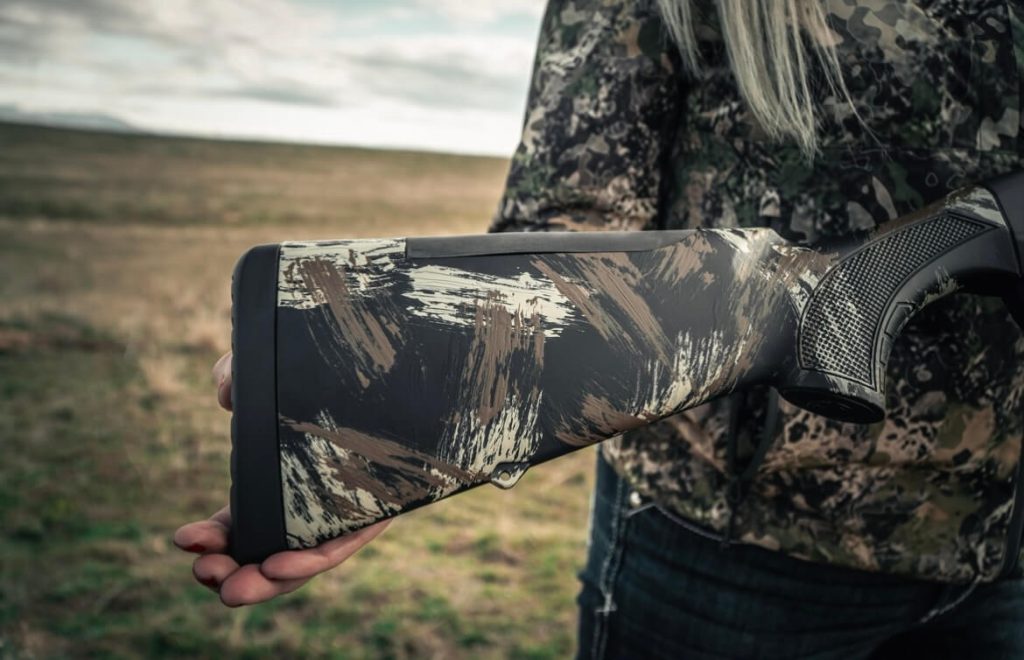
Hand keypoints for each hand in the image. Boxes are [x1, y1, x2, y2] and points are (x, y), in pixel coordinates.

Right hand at [173, 351, 390, 606]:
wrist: (386, 351)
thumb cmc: (323, 359)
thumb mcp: (268, 365)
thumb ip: (235, 373)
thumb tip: (226, 397)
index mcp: (284, 485)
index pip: (245, 526)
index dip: (214, 539)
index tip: (185, 539)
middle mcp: (313, 503)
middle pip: (272, 556)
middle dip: (235, 574)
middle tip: (205, 575)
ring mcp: (346, 509)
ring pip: (305, 561)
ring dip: (267, 580)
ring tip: (234, 587)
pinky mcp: (378, 507)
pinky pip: (344, 544)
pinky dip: (310, 559)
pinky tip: (279, 566)